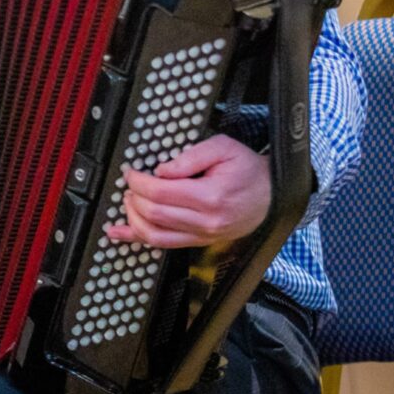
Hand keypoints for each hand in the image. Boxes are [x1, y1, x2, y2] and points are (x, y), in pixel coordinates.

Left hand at [104, 133, 270, 248]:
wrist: (273, 195)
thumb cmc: (248, 170)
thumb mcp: (223, 148)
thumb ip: (190, 157)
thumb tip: (161, 170)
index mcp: (211, 196)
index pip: (161, 193)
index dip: (138, 182)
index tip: (131, 172)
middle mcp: (206, 221)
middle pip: (155, 214)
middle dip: (134, 198)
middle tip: (129, 183)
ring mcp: (203, 235)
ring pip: (155, 235)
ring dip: (133, 219)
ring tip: (128, 201)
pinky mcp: (200, 242)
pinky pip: (164, 245)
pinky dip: (138, 238)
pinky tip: (119, 233)